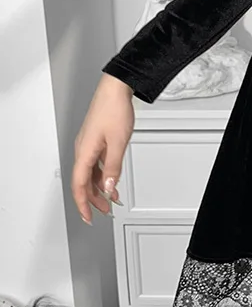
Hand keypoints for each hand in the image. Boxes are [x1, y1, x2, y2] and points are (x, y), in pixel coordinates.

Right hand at [71, 74, 134, 224]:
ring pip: (90, 174)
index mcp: (84, 152)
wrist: (115, 90)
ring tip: (111, 198)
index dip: (83, 204)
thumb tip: (107, 187)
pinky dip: (103, 175)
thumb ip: (113, 167)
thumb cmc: (113, 110)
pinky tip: (111, 179)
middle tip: (104, 211)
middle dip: (93, 199)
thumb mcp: (118, 143)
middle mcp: (83, 150)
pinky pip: (96, 164)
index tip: (89, 217)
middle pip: (84, 182)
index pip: (79, 186)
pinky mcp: (95, 140)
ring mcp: (89, 145)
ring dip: (99, 188)